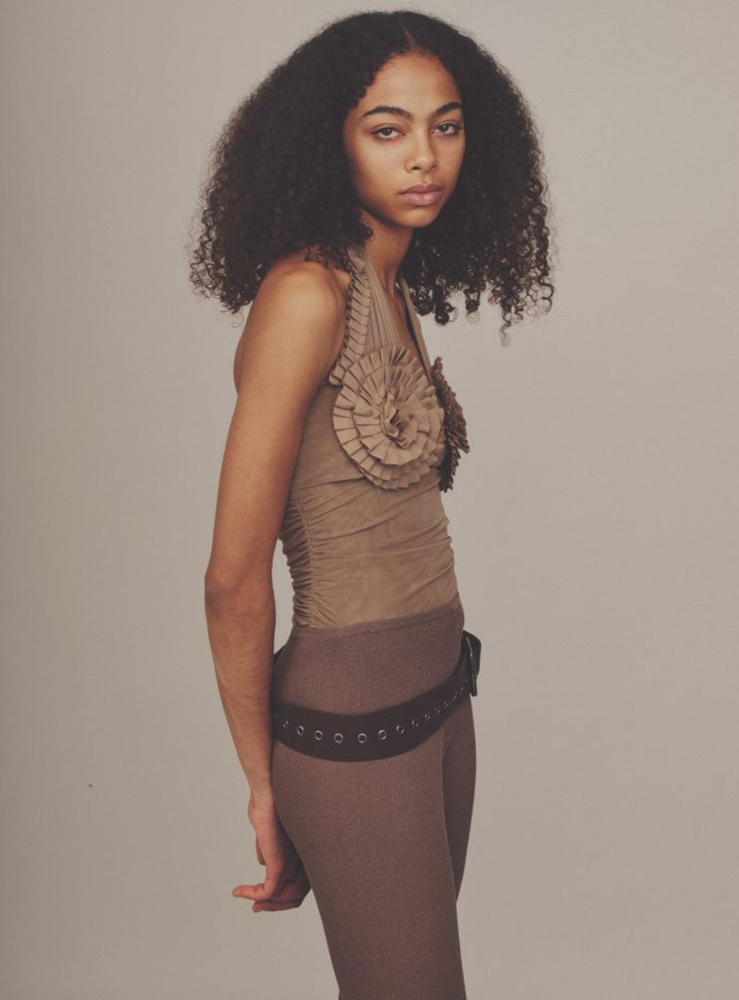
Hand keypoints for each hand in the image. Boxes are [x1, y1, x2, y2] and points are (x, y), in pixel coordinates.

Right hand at [232, 796, 311, 911]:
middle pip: (297, 894)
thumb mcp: (269, 831)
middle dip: (277, 905)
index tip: (264, 898)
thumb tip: (263, 861)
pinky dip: (253, 894)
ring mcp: (294, 862)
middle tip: (256, 908)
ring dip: (266, 904)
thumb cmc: (270, 804)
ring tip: (250, 903)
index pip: (302, 882)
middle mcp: (304, 859)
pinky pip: (268, 890)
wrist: (269, 792)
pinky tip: (239, 891)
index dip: (285, 893)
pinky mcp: (280, 863)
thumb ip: (268, 847)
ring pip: (284, 895)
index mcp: (304, 851)